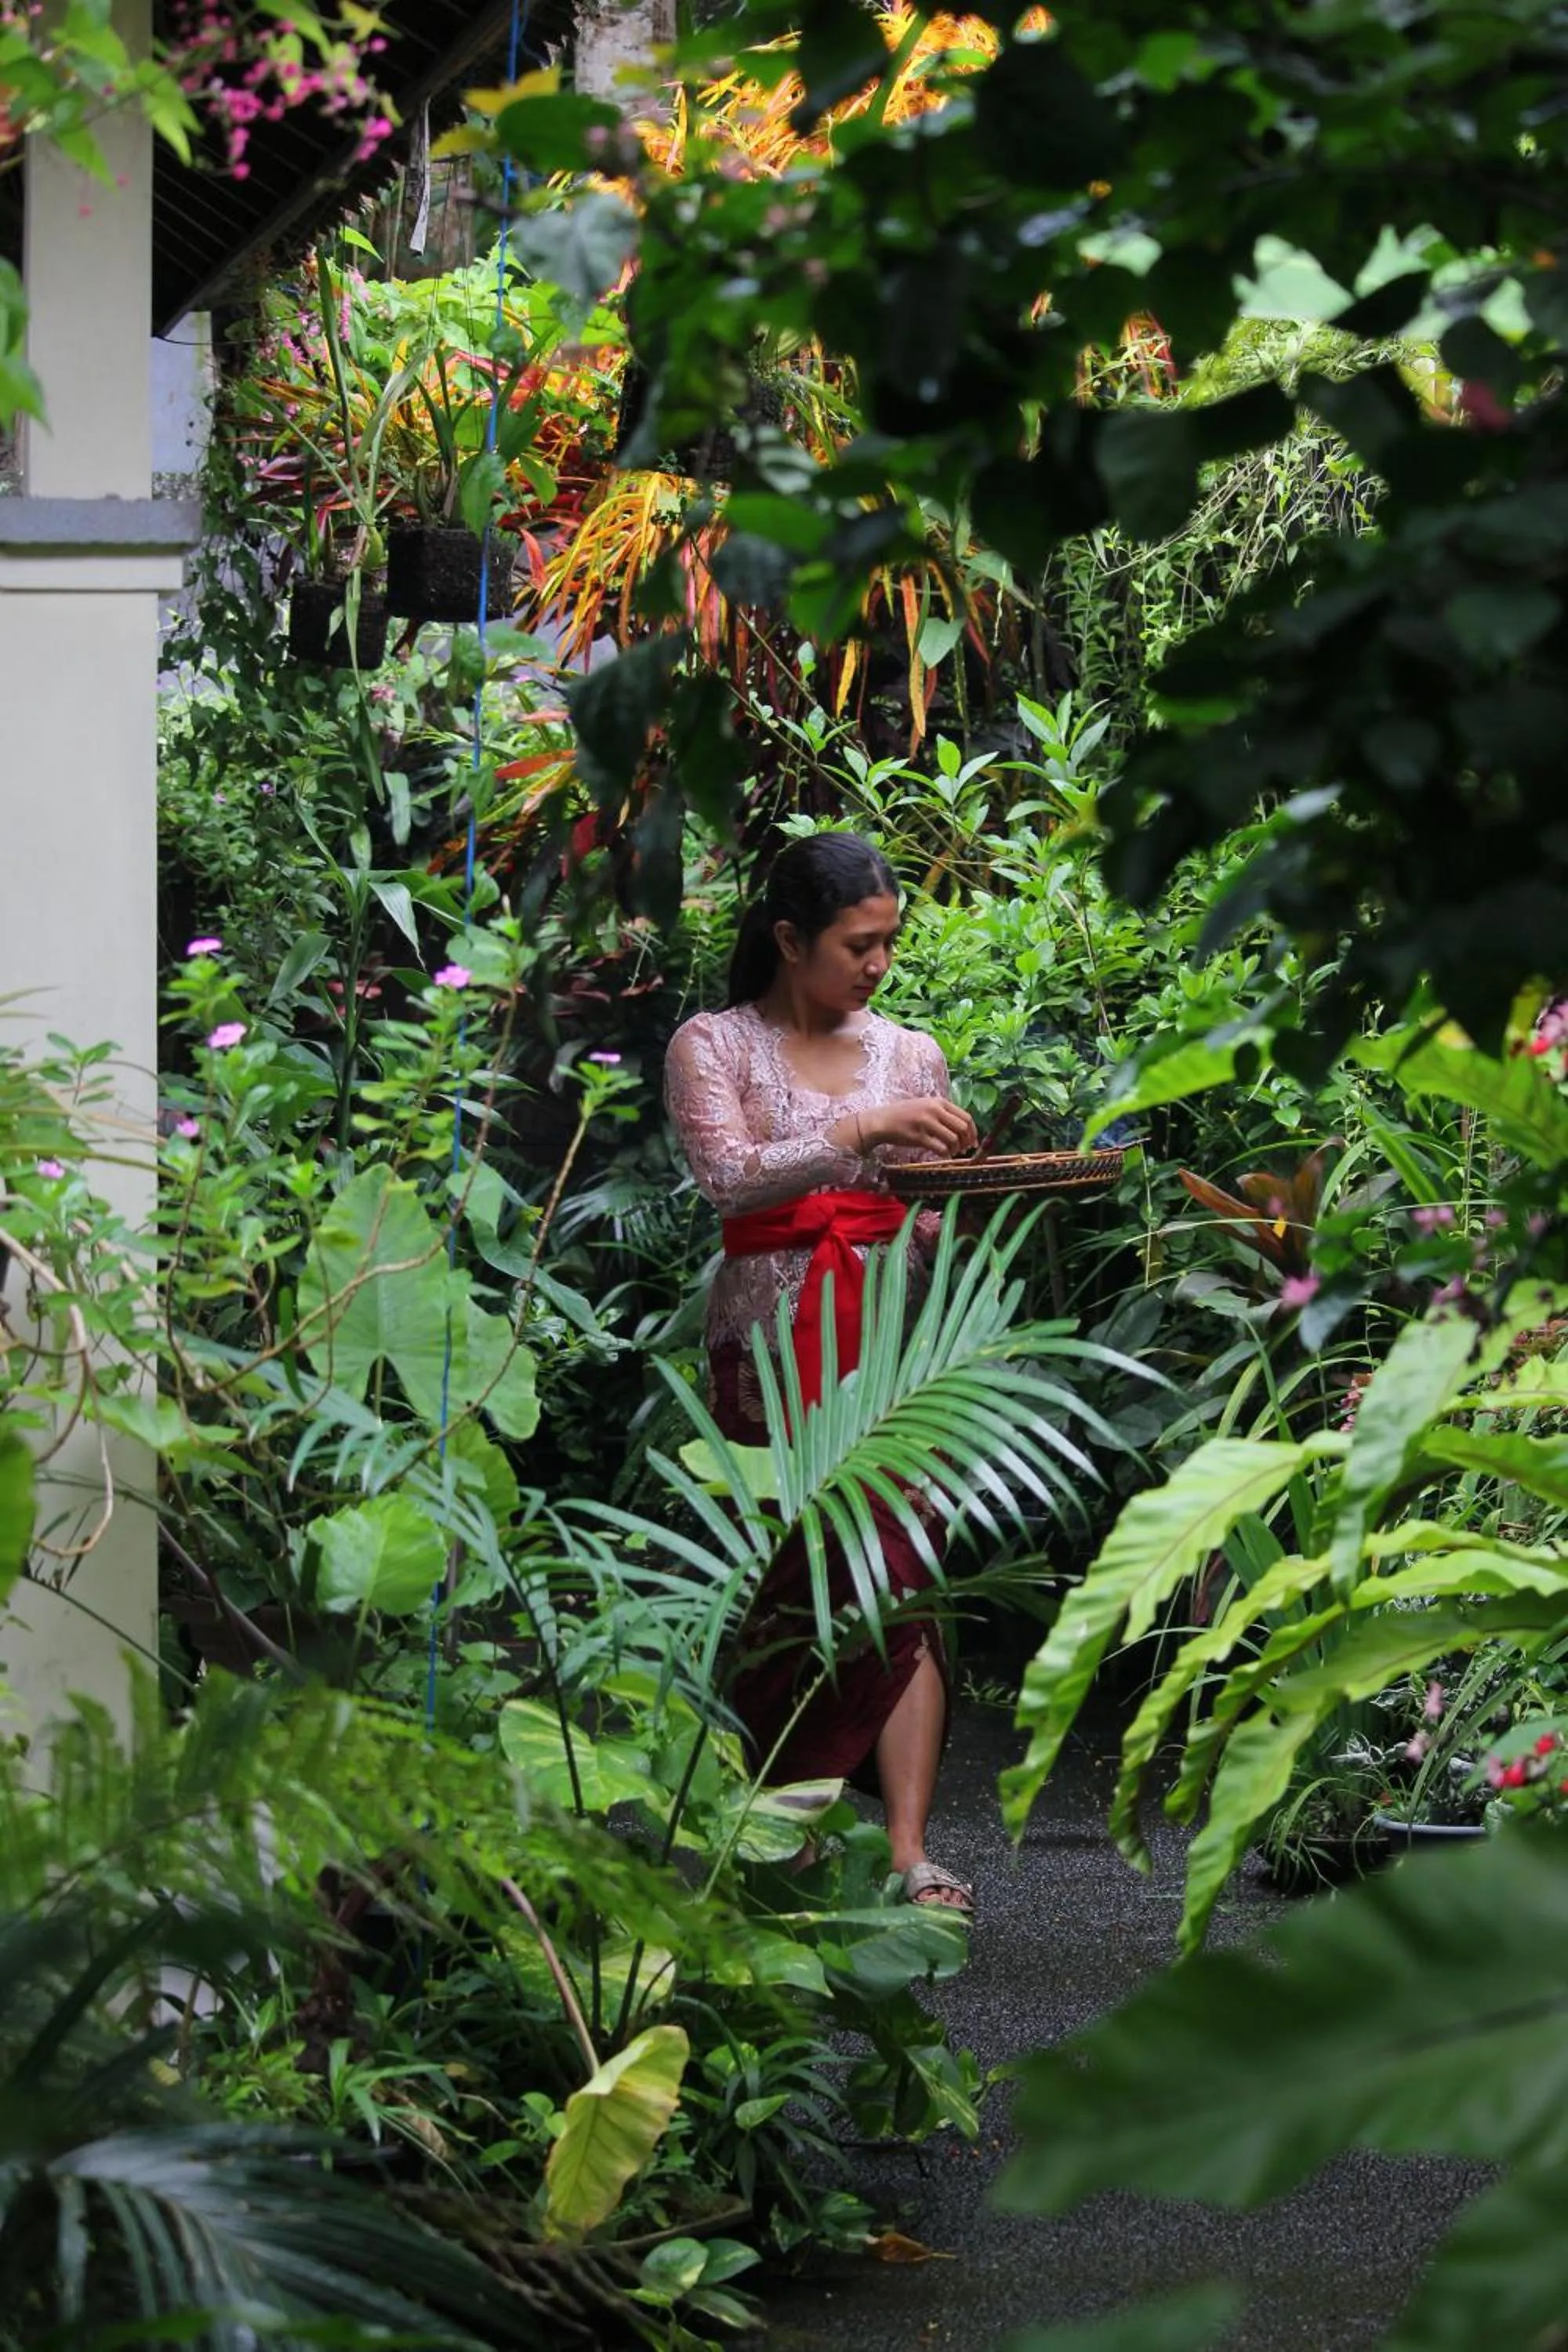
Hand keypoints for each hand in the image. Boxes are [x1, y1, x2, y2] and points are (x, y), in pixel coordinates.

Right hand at [862, 1096, 977, 1157]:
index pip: (966, 1117)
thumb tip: (965, 1130)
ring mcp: (926, 1123)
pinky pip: (939, 1148)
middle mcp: (934, 1110)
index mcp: (939, 1102)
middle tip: (963, 1149)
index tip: (972, 1142)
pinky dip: (945, 1154)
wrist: (882, 1120)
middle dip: (966, 1141)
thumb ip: (944, 1114)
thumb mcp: (926, 1106)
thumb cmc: (905, 1115)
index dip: (973, 1132)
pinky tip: (943, 1156)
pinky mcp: (918, 1136)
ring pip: (953, 1139)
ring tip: (951, 1152)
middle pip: (962, 1128)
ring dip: (955, 1149)